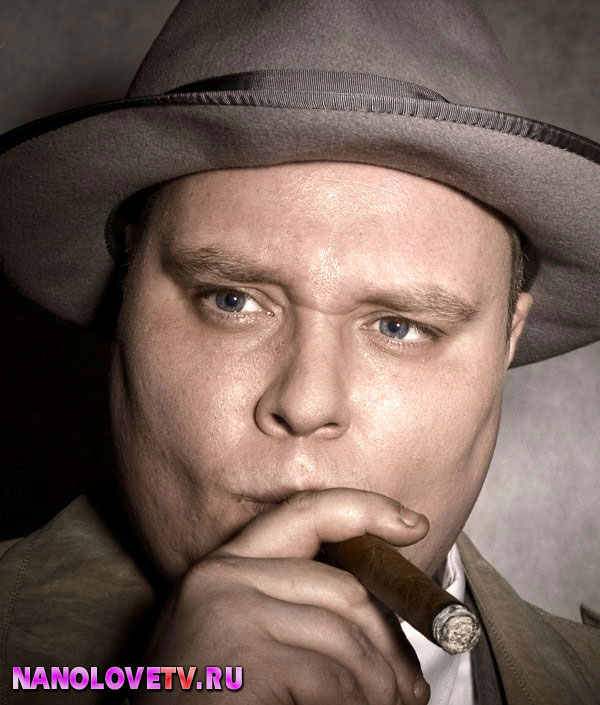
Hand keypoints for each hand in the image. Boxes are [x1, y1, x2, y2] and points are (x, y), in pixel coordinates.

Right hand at [135, 488, 430, 703]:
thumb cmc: (211, 701)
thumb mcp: (249, 640)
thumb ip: (297, 611)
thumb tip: (380, 614)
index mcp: (224, 568)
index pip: (305, 513)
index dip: (364, 509)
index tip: (410, 524)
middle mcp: (223, 576)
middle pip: (342, 588)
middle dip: (387, 641)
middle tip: (407, 687)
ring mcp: (230, 609)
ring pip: (345, 638)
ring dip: (378, 685)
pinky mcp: (245, 653)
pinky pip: (333, 678)